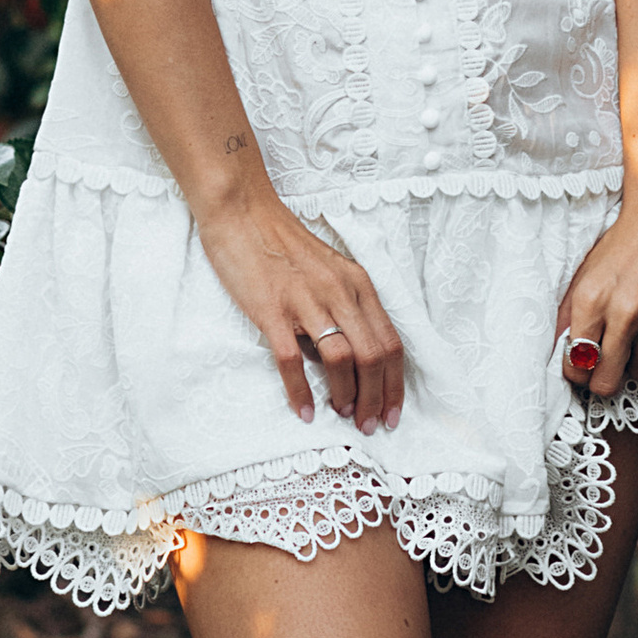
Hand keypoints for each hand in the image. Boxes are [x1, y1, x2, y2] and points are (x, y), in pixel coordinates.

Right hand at [197, 190, 405, 436]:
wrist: (243, 211)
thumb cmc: (284, 244)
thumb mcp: (329, 270)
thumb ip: (343, 307)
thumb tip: (344, 358)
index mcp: (357, 283)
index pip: (390, 341)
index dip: (394, 383)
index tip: (391, 413)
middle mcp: (339, 291)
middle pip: (372, 355)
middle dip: (375, 398)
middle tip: (369, 425)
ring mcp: (306, 300)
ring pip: (341, 358)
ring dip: (346, 395)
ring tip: (342, 416)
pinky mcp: (272, 309)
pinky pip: (292, 359)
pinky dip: (300, 391)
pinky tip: (303, 410)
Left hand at [555, 173, 637, 401]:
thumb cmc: (625, 238)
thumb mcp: (586, 270)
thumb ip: (570, 312)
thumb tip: (561, 349)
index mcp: (590, 299)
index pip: (575, 365)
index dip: (576, 371)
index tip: (580, 367)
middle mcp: (623, 313)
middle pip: (605, 383)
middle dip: (601, 379)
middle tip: (604, 365)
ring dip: (633, 361)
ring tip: (632, 335)